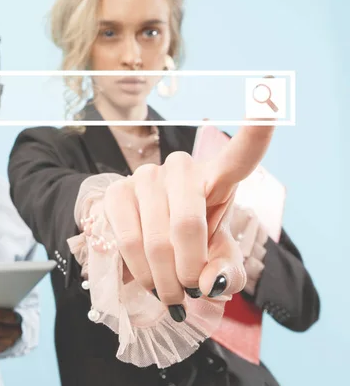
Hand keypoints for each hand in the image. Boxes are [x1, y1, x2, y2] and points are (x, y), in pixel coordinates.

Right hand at [104, 125, 273, 321]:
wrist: (144, 244)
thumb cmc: (190, 246)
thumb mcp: (217, 261)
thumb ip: (227, 273)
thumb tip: (208, 282)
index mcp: (217, 178)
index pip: (240, 153)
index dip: (257, 127)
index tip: (270, 91)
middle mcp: (181, 168)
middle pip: (188, 223)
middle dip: (188, 271)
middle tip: (188, 293)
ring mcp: (145, 176)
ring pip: (156, 237)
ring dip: (164, 279)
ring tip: (169, 293)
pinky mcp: (116, 191)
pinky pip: (128, 239)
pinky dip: (140, 271)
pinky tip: (147, 279)